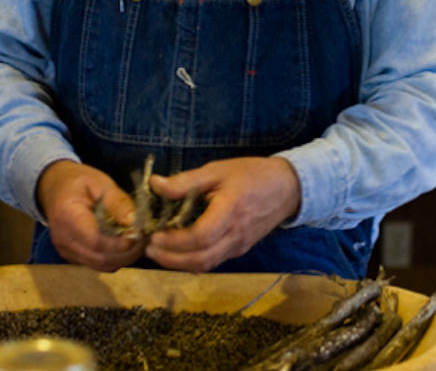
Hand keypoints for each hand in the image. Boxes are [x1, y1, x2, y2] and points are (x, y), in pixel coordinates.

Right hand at [36, 160, 144, 271]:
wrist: (55, 188)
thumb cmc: (78, 182)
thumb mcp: (100, 182)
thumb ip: (117, 201)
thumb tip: (133, 222)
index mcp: (67, 216)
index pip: (94, 240)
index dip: (118, 244)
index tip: (139, 237)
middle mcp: (63, 239)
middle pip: (100, 258)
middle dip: (127, 253)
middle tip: (146, 239)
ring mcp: (66, 251)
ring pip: (101, 265)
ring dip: (124, 258)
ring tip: (140, 242)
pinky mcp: (73, 257)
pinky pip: (97, 265)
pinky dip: (115, 259)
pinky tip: (127, 247)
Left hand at [145, 156, 301, 271]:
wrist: (287, 188)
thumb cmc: (252, 175)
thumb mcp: (217, 170)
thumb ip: (186, 181)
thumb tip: (155, 184)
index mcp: (230, 212)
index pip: (200, 237)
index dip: (174, 241)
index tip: (154, 235)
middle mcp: (236, 235)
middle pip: (200, 259)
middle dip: (170, 259)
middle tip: (148, 248)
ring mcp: (239, 246)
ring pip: (206, 265)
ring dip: (179, 264)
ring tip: (158, 252)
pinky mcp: (239, 250)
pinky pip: (213, 261)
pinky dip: (192, 261)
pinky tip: (178, 251)